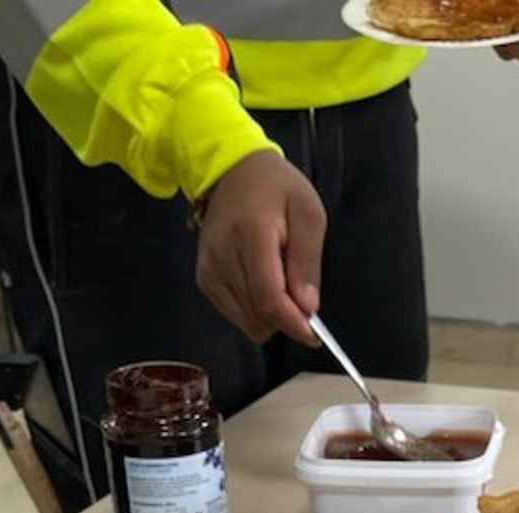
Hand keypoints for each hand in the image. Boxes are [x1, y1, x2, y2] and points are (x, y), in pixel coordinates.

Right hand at [195, 150, 326, 345]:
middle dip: (285, 318)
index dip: (293, 323)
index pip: (269, 298)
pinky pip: (234, 315)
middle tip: (300, 297)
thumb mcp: (308, 214)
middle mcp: (222, 256)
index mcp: (251, 235)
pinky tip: (262, 284)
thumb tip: (307, 307)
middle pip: (258, 315)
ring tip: (280, 282)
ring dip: (270, 315)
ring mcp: (209, 269)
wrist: (232, 172)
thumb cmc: (276, 189)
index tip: (314, 334)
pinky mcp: (204, 279)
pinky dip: (254, 311)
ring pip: (246, 321)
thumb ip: (308, 261)